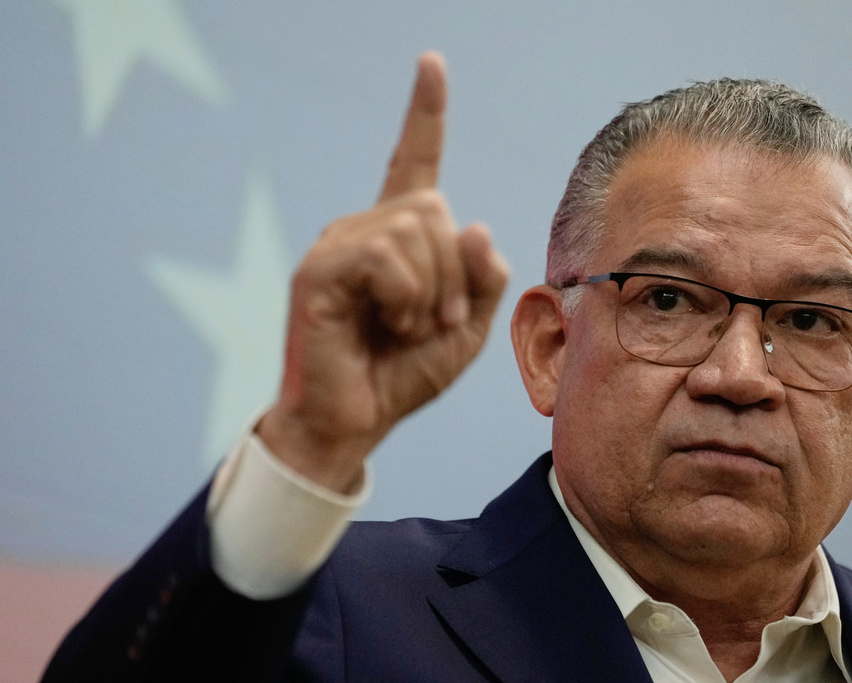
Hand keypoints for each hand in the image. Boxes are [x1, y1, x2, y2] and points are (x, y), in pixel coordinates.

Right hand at [257, 53, 508, 492]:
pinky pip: (386, 255)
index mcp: (400, 238)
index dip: (425, 114)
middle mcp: (365, 229)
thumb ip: (483, 277)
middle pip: (437, 207)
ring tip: (407, 327)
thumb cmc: (404, 374)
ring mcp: (338, 245)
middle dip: (453, 273)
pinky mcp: (319, 270)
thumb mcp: (467, 327)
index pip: (414, 162)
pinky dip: (405, 297)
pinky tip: (386, 323)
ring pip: (416, 228)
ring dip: (431, 292)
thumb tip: (475, 225)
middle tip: (434, 320)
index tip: (431, 64)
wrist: (356, 421)